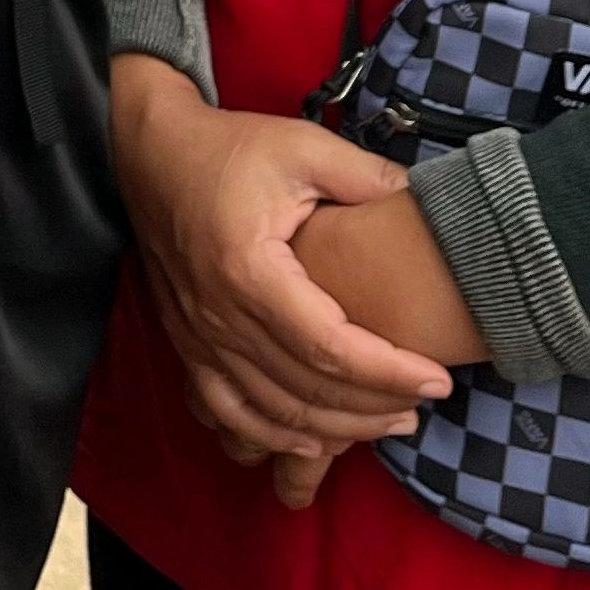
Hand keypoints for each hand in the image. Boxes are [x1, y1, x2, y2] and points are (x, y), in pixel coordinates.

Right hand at [110, 58, 451, 482]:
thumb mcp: (301, 145)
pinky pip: (225, 412)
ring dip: (334, 430)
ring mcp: (197, 336)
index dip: (389, 372)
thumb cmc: (228, 149)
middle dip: (374, 407)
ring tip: (387, 422)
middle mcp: (219, 316)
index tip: (438, 379)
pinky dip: (269, 437)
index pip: (330, 347)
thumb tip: (417, 197)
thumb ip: (362, 174)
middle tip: (424, 404)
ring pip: (271, 412)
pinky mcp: (186, 343)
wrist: (152, 153)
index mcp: (249, 270)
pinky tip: (309, 443)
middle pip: (306, 391)